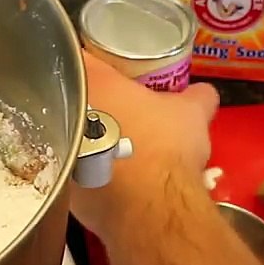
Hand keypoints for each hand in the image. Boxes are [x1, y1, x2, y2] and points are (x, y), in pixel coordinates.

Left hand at [70, 50, 218, 244]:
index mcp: (91, 82)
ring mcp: (59, 152)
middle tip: (117, 112)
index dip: (95, 62)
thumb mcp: (192, 113)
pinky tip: (113, 179)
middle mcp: (64, 113)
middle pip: (70, 99)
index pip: (79, 56)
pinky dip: (91, 174)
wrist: (152, 208)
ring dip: (88, 141)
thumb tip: (204, 93)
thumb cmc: (166, 147)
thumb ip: (196, 96)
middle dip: (91, 105)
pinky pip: (75, 173)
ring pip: (69, 137)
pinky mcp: (64, 189)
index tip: (110, 72)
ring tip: (115, 148)